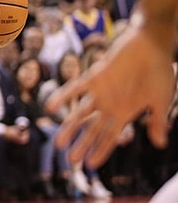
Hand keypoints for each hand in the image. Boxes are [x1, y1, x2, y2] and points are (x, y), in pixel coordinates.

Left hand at [45, 22, 175, 167]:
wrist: (151, 45)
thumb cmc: (159, 72)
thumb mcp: (160, 99)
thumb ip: (158, 120)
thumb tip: (159, 144)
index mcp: (126, 113)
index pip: (111, 137)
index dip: (101, 150)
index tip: (90, 164)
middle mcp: (110, 105)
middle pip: (93, 129)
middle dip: (82, 144)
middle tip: (70, 160)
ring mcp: (100, 92)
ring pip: (80, 113)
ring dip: (69, 127)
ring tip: (58, 143)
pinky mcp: (94, 77)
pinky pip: (74, 88)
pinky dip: (63, 96)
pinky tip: (49, 107)